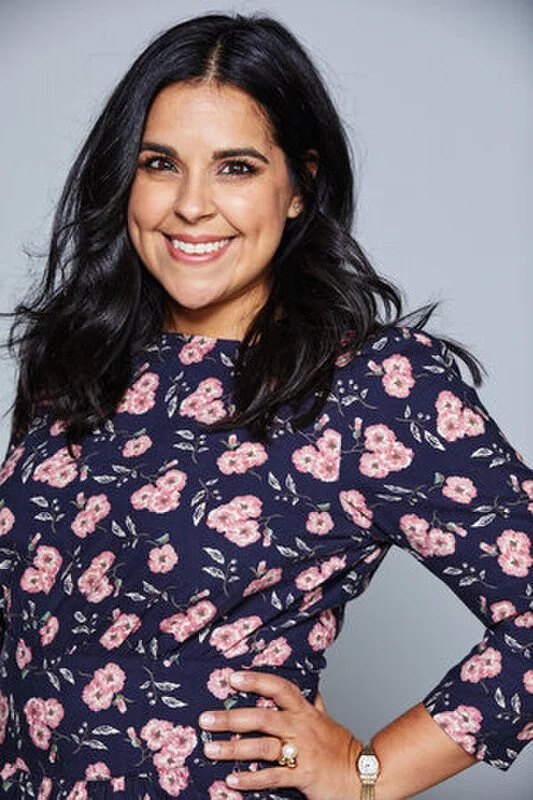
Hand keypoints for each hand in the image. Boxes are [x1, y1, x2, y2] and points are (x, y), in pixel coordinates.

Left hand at [198, 670, 361, 798]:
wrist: (365, 775)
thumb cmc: (342, 747)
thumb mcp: (327, 720)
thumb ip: (314, 704)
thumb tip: (310, 688)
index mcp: (305, 711)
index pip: (279, 688)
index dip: (256, 681)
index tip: (232, 677)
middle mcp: (301, 727)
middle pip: (262, 717)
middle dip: (231, 717)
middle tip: (205, 718)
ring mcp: (301, 752)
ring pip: (262, 747)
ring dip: (233, 748)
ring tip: (209, 749)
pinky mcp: (302, 776)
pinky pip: (272, 777)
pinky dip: (251, 779)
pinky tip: (232, 780)